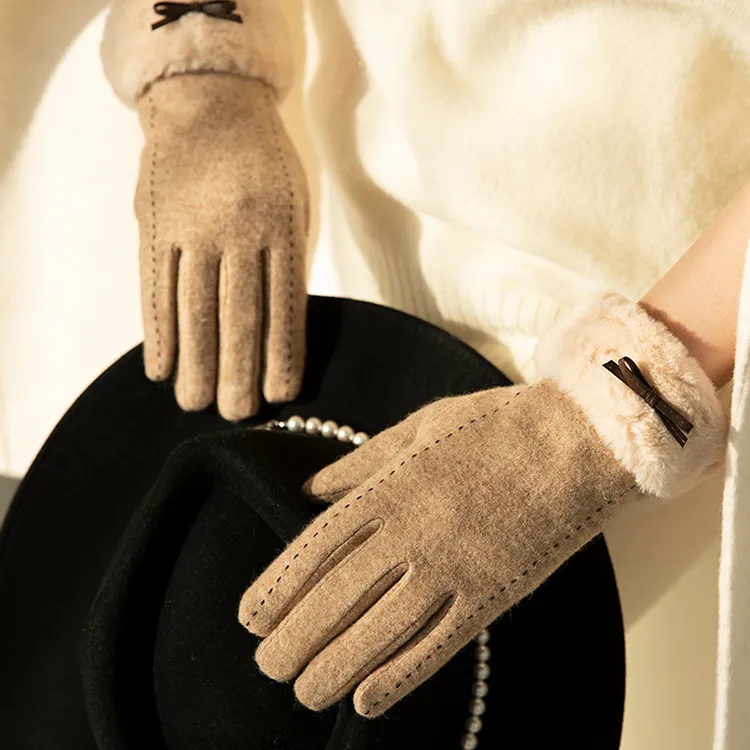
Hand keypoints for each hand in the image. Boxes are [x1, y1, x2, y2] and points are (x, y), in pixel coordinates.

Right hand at [134, 73, 308, 419]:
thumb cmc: (265, 162)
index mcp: (281, 227)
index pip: (284, 305)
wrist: (211, 101)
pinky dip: (158, 332)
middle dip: (238, 372)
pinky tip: (159, 368)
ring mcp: (192, 230)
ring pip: (194, 309)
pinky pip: (155, 287)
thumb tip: (283, 327)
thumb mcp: (295, 203)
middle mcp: (238, 232)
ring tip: (196, 403)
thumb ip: (288, 259)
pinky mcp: (155, 227)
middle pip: (238, 315)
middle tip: (236, 415)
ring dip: (195, 362)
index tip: (280, 396)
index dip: (282, 354)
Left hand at [238, 292, 725, 716]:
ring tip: (304, 691)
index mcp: (390, 487)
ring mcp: (453, 567)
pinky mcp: (493, 594)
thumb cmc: (493, 425)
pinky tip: (367, 698)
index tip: (250, 618)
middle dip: (295, 638)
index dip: (278, 588)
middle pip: (339, 597)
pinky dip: (399, 675)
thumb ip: (361, 460)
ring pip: (381, 630)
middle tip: (267, 666)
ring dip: (336, 667)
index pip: (317, 547)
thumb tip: (312, 489)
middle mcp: (412, 532)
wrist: (576, 439)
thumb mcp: (418, 425)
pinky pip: (439, 644)